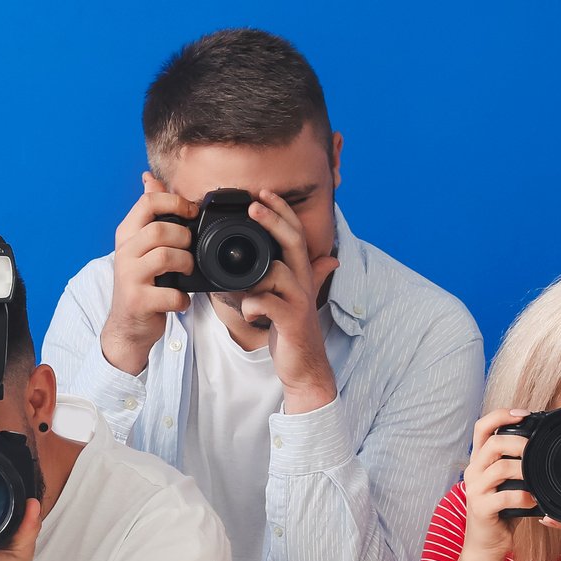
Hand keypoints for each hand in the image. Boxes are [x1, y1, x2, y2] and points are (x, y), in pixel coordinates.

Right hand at [99, 173, 196, 374]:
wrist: (127, 326)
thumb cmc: (141, 281)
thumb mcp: (140, 244)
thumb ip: (147, 213)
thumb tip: (149, 178)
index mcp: (127, 234)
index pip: (148, 202)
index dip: (176, 202)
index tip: (192, 213)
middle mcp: (124, 252)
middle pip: (160, 229)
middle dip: (184, 238)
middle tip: (189, 251)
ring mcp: (129, 277)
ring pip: (166, 257)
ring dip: (186, 264)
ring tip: (186, 273)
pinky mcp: (138, 301)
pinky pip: (172, 294)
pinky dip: (182, 299)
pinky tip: (179, 300)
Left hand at [231, 189, 339, 409]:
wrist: (304, 367)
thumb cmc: (292, 330)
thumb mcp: (294, 298)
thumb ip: (299, 275)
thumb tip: (327, 258)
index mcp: (299, 274)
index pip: (295, 234)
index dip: (282, 212)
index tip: (263, 193)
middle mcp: (303, 282)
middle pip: (293, 242)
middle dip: (274, 220)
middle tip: (254, 204)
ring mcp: (299, 301)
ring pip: (278, 272)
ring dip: (255, 273)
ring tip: (233, 280)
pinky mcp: (291, 321)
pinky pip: (268, 304)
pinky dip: (253, 304)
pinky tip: (246, 311)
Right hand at [459, 409, 532, 557]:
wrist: (486, 544)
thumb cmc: (501, 511)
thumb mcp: (506, 482)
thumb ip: (516, 463)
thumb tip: (543, 446)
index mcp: (478, 461)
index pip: (482, 427)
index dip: (501, 415)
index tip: (523, 414)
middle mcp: (473, 471)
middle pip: (491, 443)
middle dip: (517, 442)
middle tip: (535, 448)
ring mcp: (475, 490)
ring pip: (499, 468)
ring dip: (523, 469)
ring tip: (536, 476)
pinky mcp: (481, 509)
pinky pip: (504, 497)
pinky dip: (523, 496)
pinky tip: (532, 499)